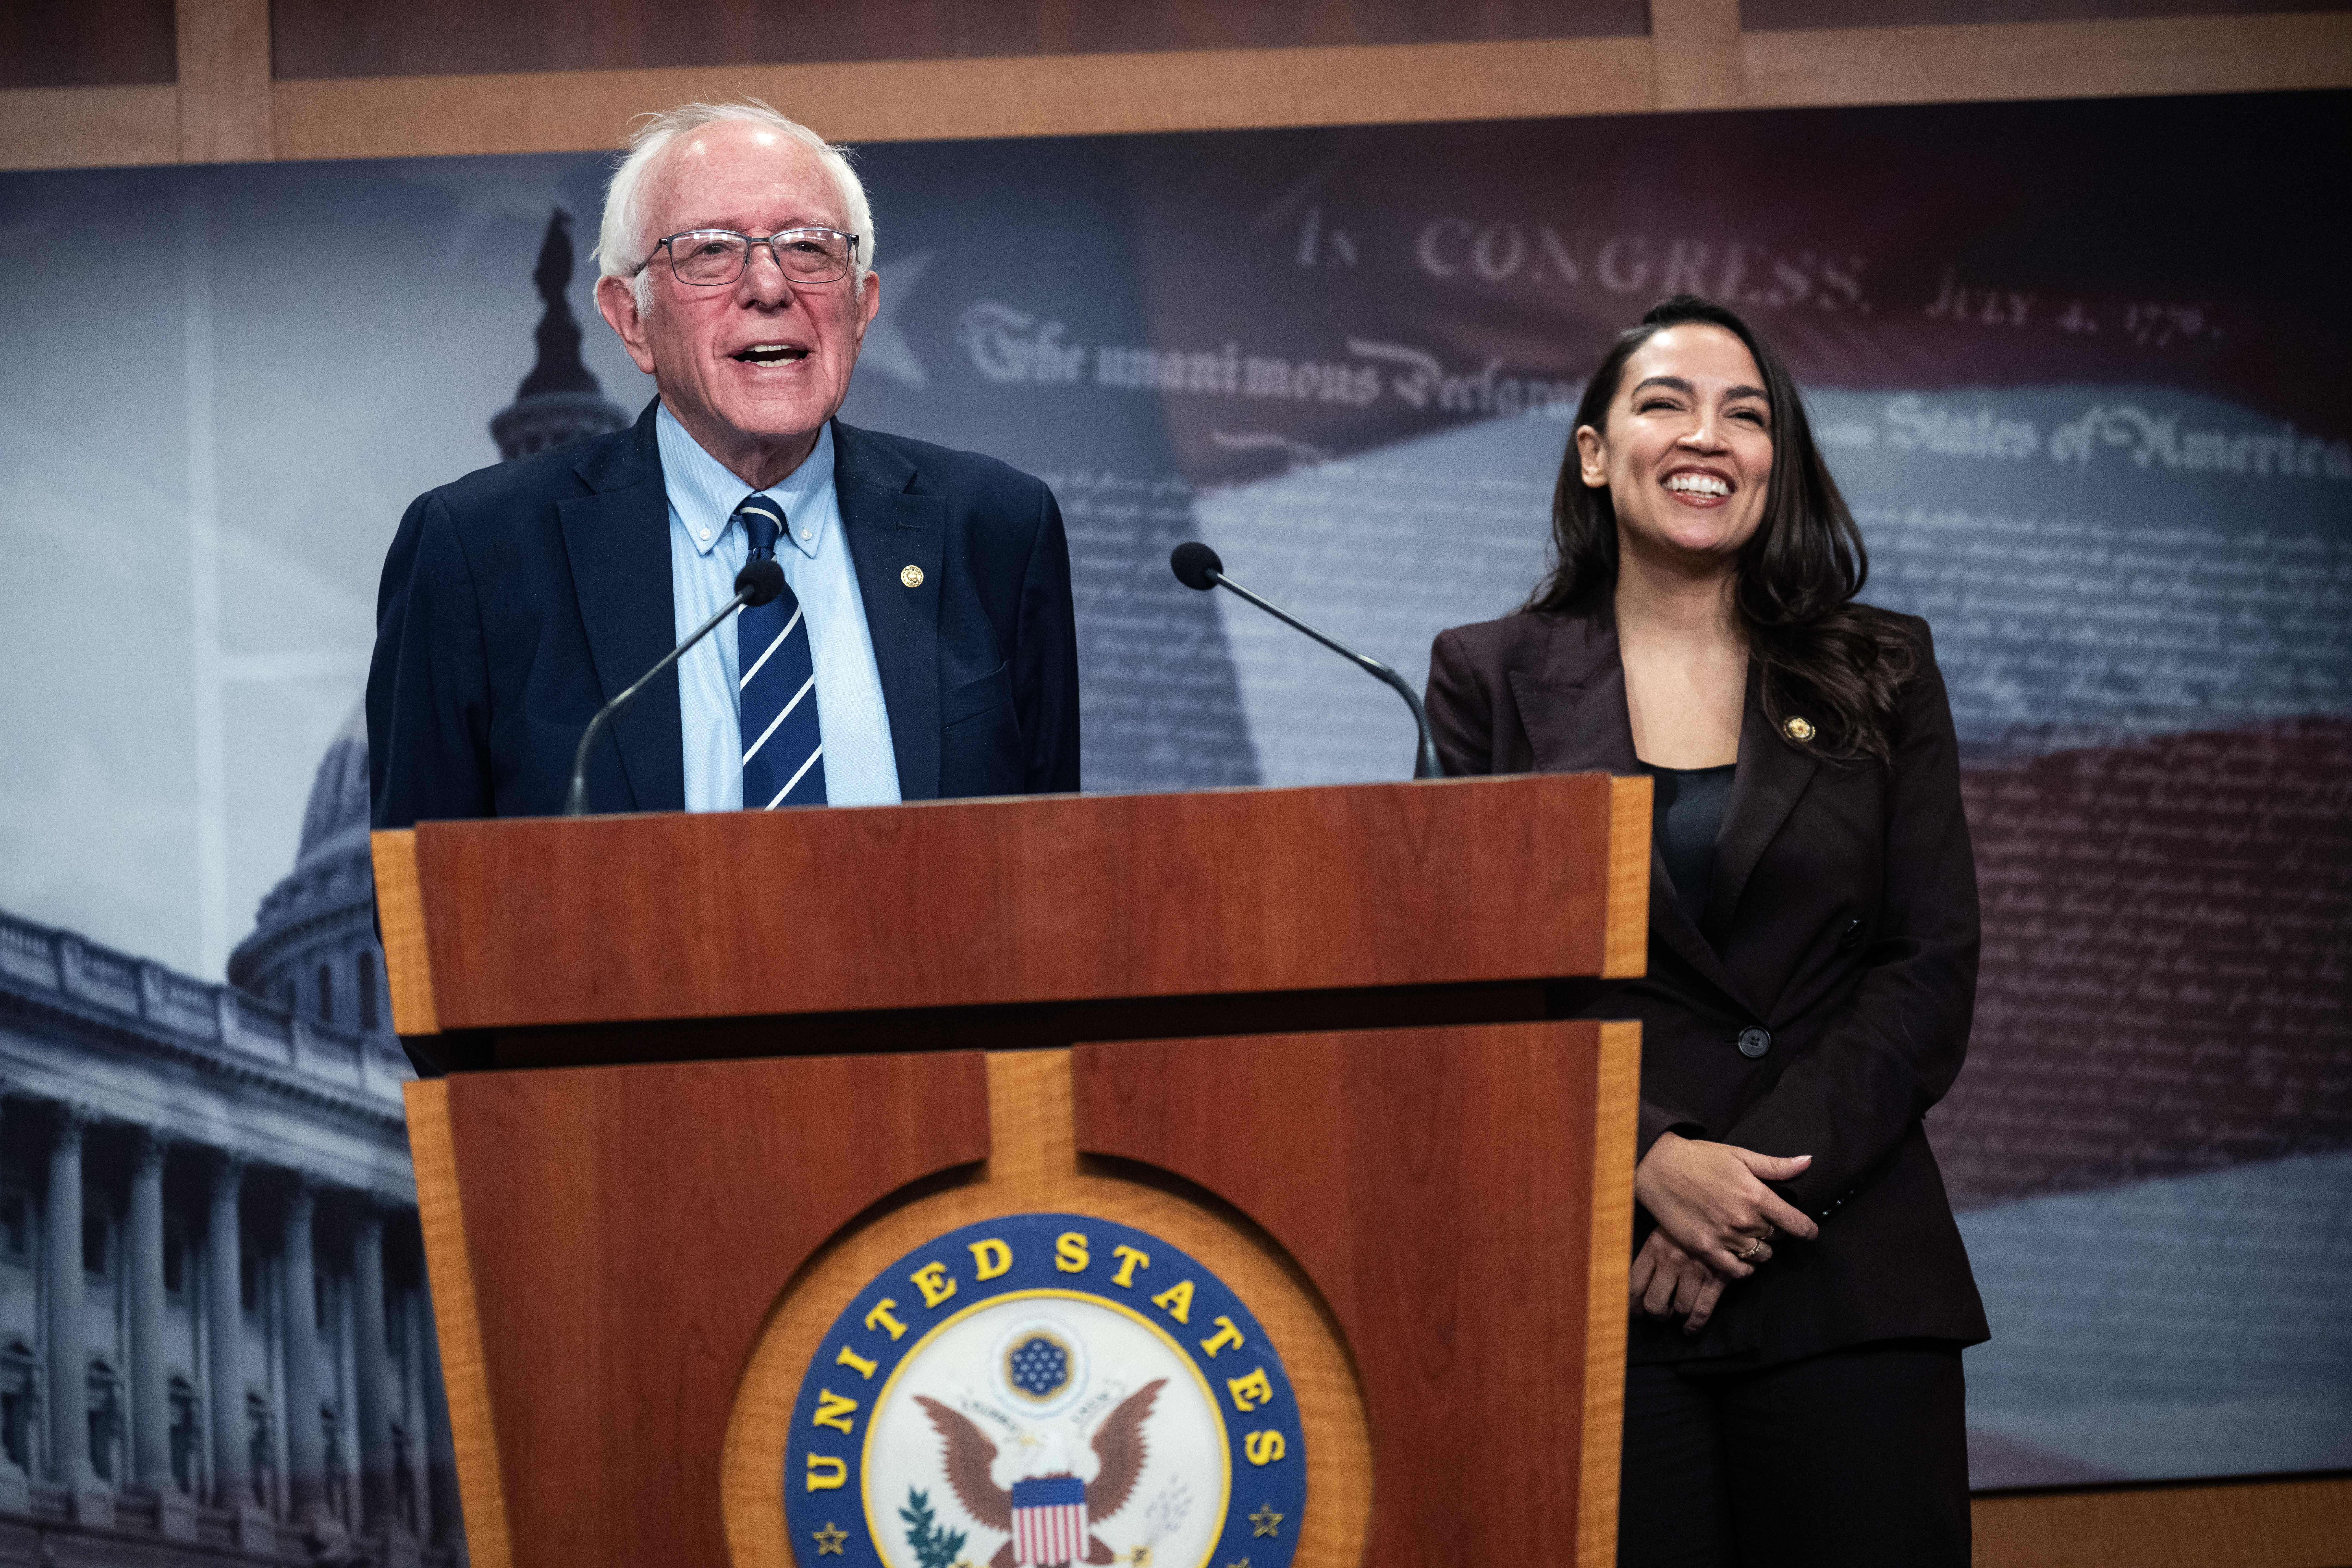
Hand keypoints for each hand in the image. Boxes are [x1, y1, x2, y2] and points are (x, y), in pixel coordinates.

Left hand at [1629, 1227, 1734, 1332]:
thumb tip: (1635, 1285)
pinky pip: (1702, 1310)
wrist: (1724, 1208)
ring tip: (1676, 1312)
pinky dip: (1694, 1325)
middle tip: (1658, 1313)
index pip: (1634, 1285)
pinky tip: (1689, 1329)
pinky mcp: (1717, 1278)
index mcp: (1654, 1247)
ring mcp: (1695, 1271)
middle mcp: (1671, 1260)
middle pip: (1654, 1303)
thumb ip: (1651, 1253)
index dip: (1632, 1306)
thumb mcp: (1664, 1229)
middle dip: (1656, 1314)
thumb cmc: (1689, 1220)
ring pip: (1680, 1309)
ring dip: (1677, 1316)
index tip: (1635, 1312)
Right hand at [1633, 1132, 1819, 1277]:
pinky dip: (1743, 1267)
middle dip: (1775, 1232)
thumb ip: (1775, 1166)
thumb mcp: (1739, 1155)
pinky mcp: (1705, 1248)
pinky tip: (1739, 1256)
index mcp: (1756, 1195)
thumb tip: (1808, 1162)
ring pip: (1760, 1256)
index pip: (1797, 1225)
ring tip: (1749, 1236)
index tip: (1807, 1231)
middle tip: (1763, 1222)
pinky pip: (1737, 1270)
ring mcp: (1724, 1237)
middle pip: (1777, 1239)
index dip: (1807, 1230)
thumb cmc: (1700, 1158)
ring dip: (1760, 1249)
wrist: (1658, 1168)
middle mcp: (1744, 1220)